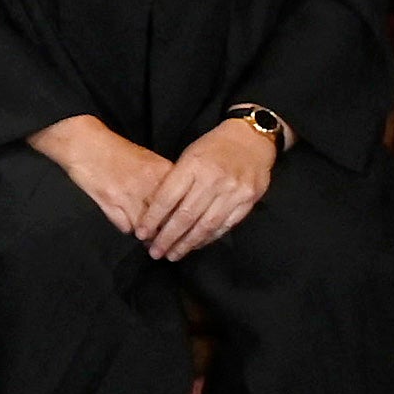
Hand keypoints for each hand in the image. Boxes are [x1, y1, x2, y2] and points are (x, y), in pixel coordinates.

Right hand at [28, 112, 172, 237]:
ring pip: (147, 228)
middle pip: (167, 219)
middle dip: (168, 233)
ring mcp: (128, 194)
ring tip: (151, 242)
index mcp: (162, 171)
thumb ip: (164, 180)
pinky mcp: (109, 202)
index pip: (182, 203)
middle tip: (169, 242)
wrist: (83, 143)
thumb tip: (177, 201)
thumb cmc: (114, 150)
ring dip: (149, 237)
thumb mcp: (148, 159)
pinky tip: (130, 228)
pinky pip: (126, 227)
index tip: (185, 228)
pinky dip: (129, 230)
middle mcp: (148, 184)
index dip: (184, 219)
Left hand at [134, 117, 277, 260]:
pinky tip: (196, 245)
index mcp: (193, 165)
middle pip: (186, 216)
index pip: (168, 198)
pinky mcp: (248, 201)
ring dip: (188, 243)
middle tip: (155, 252)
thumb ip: (176, 181)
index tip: (142, 233)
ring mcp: (233, 192)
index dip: (153, 218)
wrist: (252, 139)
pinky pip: (225, 225)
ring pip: (206, 225)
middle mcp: (213, 180)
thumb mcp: (189, 155)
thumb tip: (158, 212)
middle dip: (168, 237)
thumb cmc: (213, 146)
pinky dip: (209, 238)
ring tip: (173, 254)